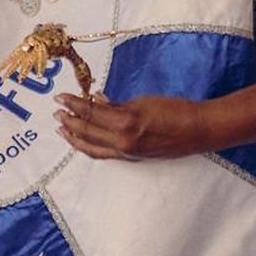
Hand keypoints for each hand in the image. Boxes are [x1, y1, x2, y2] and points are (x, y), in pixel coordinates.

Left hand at [53, 93, 212, 159]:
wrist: (198, 130)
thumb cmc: (175, 109)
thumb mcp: (143, 101)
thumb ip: (116, 104)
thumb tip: (96, 100)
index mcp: (126, 123)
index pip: (91, 113)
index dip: (73, 104)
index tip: (61, 97)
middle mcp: (123, 142)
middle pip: (87, 132)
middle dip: (69, 121)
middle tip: (57, 112)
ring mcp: (127, 153)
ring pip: (92, 148)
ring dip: (75, 138)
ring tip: (63, 128)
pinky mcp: (132, 158)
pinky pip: (104, 153)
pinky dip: (90, 146)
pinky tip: (83, 139)